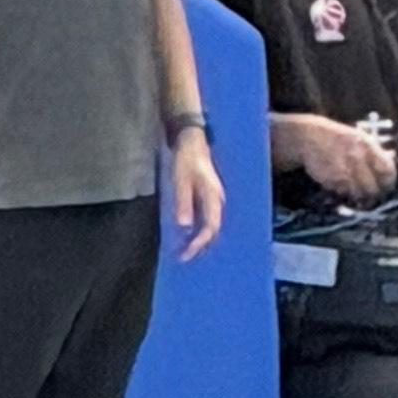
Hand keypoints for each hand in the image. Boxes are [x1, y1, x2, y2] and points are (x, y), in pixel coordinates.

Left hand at [166, 127, 228, 256]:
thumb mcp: (181, 180)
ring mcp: (214, 198)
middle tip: (184, 257)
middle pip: (213, 229)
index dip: (198, 244)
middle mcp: (217, 200)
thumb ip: (183, 202)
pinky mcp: (209, 196)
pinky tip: (189, 234)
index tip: (185, 255)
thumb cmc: (186, 160)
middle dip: (200, 246)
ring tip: (186, 249)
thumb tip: (184, 227)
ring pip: (211, 224)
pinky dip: (199, 229)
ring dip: (200, 239)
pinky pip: (207, 218)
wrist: (192, 140)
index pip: (210, 227)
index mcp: (212, 196)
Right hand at [275, 111, 396, 198]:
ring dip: (359, 194)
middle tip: (373, 192)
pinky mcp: (330, 181)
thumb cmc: (338, 137)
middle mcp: (356, 160)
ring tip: (356, 187)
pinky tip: (341, 181)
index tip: (387, 185)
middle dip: (374, 193)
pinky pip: (343, 193)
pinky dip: (344, 191)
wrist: (310, 137)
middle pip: (373, 188)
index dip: (389, 181)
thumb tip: (391, 162)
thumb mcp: (360, 138)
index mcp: (367, 147)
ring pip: (358, 194)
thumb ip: (375, 151)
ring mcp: (342, 172)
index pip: (387, 171)